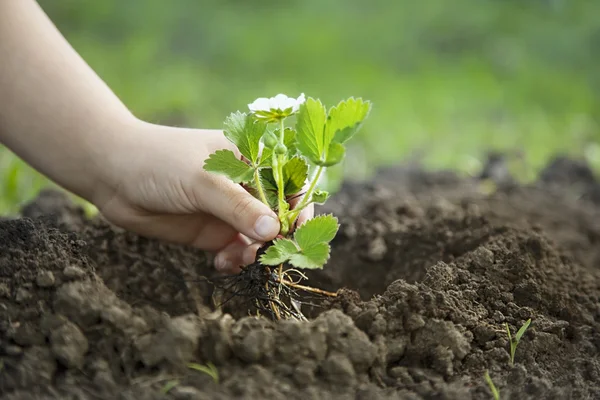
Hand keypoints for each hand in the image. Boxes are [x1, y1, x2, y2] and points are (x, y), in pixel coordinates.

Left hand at [94, 120, 313, 273]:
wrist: (112, 175)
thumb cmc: (159, 162)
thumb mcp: (201, 181)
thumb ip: (238, 206)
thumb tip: (275, 230)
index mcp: (250, 158)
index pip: (290, 180)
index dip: (298, 204)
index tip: (295, 228)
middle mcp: (245, 185)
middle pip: (278, 214)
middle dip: (278, 236)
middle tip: (270, 255)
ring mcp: (229, 210)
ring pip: (259, 238)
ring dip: (256, 252)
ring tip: (240, 258)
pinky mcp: (212, 232)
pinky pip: (237, 251)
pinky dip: (236, 261)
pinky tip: (222, 263)